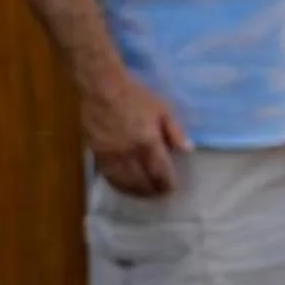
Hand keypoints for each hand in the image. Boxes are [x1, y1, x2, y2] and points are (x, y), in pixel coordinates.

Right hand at [81, 72, 189, 196]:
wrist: (102, 89)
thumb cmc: (136, 96)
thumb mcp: (163, 108)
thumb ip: (175, 131)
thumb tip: (187, 150)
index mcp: (148, 142)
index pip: (160, 171)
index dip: (166, 183)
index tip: (172, 189)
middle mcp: (129, 153)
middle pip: (142, 181)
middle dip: (152, 191)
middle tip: (160, 195)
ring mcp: (111, 155)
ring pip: (124, 182)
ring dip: (136, 192)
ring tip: (145, 195)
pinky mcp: (97, 153)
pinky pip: (108, 176)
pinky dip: (118, 185)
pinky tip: (125, 187)